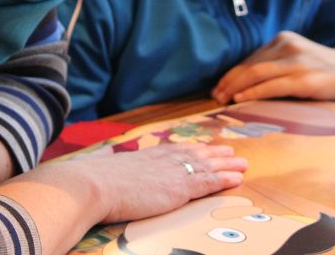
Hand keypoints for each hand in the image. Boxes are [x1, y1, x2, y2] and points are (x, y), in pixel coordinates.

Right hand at [66, 142, 246, 222]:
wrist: (93, 185)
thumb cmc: (91, 177)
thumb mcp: (101, 162)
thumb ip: (107, 158)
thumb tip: (104, 154)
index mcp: (146, 155)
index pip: (175, 149)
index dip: (193, 148)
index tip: (204, 146)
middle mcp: (163, 160)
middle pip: (196, 154)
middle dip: (216, 154)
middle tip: (232, 152)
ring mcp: (173, 173)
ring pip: (208, 167)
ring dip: (227, 166)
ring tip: (243, 164)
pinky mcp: (179, 189)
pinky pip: (208, 183)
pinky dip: (225, 180)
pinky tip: (237, 179)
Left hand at [211, 31, 334, 103]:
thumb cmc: (322, 69)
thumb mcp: (296, 58)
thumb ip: (274, 64)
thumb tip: (243, 81)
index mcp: (283, 39)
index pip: (251, 58)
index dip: (232, 73)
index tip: (219, 86)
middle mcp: (288, 46)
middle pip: (250, 65)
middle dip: (229, 80)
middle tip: (216, 95)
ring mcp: (297, 62)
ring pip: (257, 73)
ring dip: (236, 87)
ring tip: (223, 98)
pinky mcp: (305, 80)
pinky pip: (272, 86)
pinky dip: (253, 92)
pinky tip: (241, 98)